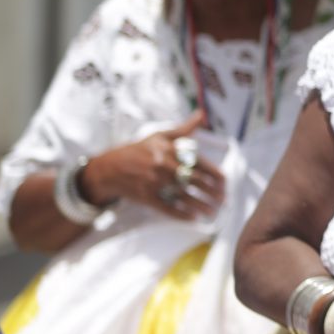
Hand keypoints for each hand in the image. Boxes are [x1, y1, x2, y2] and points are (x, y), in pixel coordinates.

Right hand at [81, 112, 225, 219]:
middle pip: (195, 181)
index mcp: (170, 150)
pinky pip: (168, 208)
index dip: (215, 175)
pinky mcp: (146, 196)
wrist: (108, 168)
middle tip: (223, 200)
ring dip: (201, 206)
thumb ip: (184, 129)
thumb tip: (202, 114)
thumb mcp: (160, 135)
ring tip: (213, 212)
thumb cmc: (138, 150)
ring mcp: (155, 182)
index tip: (225, 183)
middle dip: (213, 193)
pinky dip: (182, 214)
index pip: (200, 163)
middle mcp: (164, 165)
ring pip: (184, 196)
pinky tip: (193, 218)